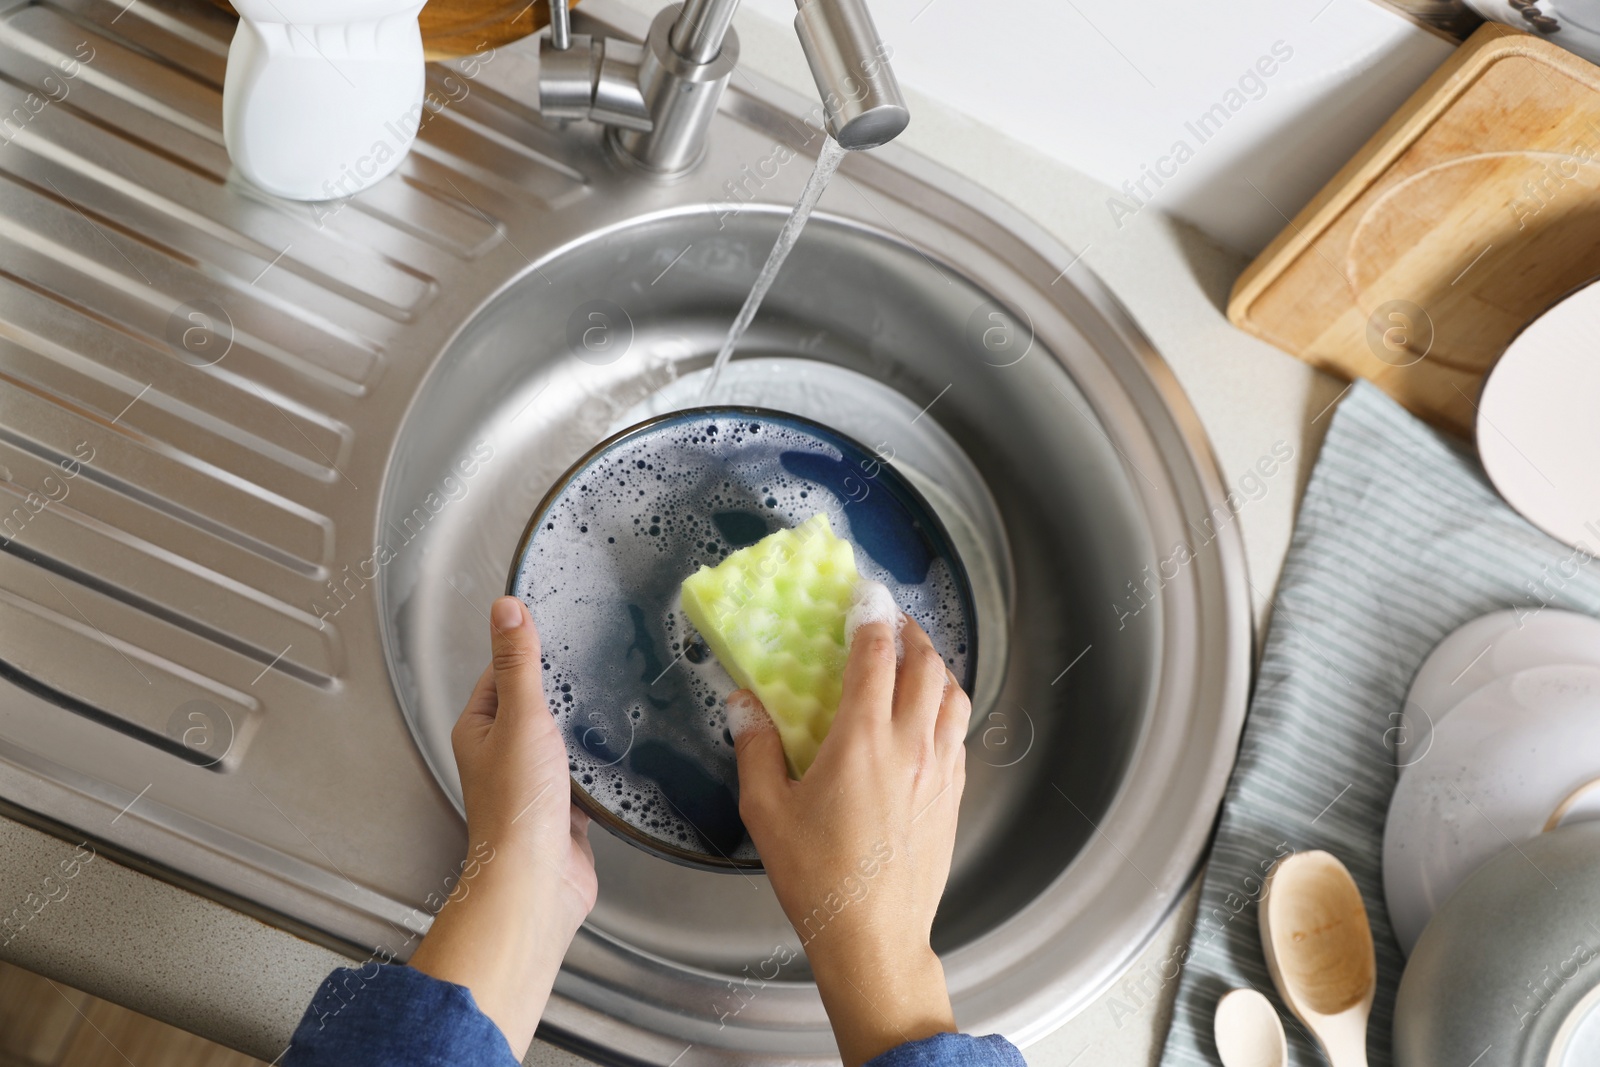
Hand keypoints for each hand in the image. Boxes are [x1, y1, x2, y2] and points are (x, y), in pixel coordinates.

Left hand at [410, 596, 597, 1058]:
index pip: (500, 675)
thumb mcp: (521, 717)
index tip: (553, 629)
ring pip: (558, 742)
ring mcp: (531, 784)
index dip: (524, 652)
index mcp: (479, 730)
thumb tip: (505, 607)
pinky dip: (596, 764)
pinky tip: (617, 755)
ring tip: (608, 701)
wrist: (537, 880)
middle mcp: (500, 755)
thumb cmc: (519, 806)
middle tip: (590, 660)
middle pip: (531, 707)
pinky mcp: (562, 810)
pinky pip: (581, 776)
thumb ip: (519, 662)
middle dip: (559, 689)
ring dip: (580, 729)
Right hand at [730, 615, 969, 1066]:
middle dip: (909, 632)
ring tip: (914, 660)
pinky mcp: (954, 796)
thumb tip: (744, 705)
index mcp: (863, 738)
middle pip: (926, 664)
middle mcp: (911, 744)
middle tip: (890, 621)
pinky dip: (945, 707)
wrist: (874, 936)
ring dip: (935, 666)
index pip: (876, 654)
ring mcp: (941, 770)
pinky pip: (958, 733)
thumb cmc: (817, 877)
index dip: (871, 614)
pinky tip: (927, 718)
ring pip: (953, 695)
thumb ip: (756, 748)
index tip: (863, 594)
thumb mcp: (766, 811)